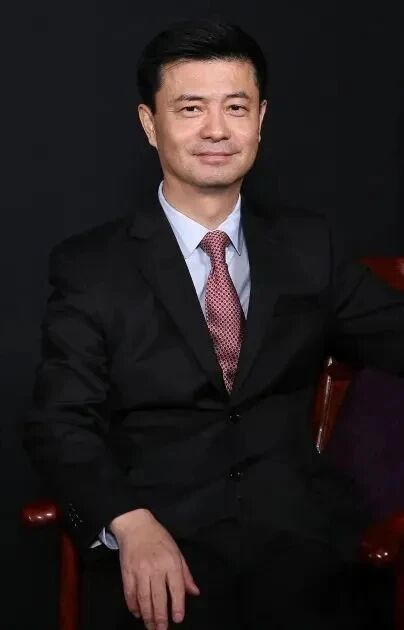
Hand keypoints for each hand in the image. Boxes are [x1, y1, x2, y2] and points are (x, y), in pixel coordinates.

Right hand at [110, 509, 199, 628]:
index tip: (177, 619)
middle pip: (158, 598)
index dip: (177, 606)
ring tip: (150, 626)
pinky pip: (130, 593)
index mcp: (171, 562)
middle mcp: (156, 567)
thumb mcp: (177, 552)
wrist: (136, 526)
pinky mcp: (127, 572)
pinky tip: (137, 613)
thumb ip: (185, 574)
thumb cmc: (159, 538)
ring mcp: (140, 570)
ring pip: (144, 599)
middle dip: (160, 617)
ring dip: (147, 615)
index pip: (176, 588)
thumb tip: (194, 592)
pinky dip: (133, 605)